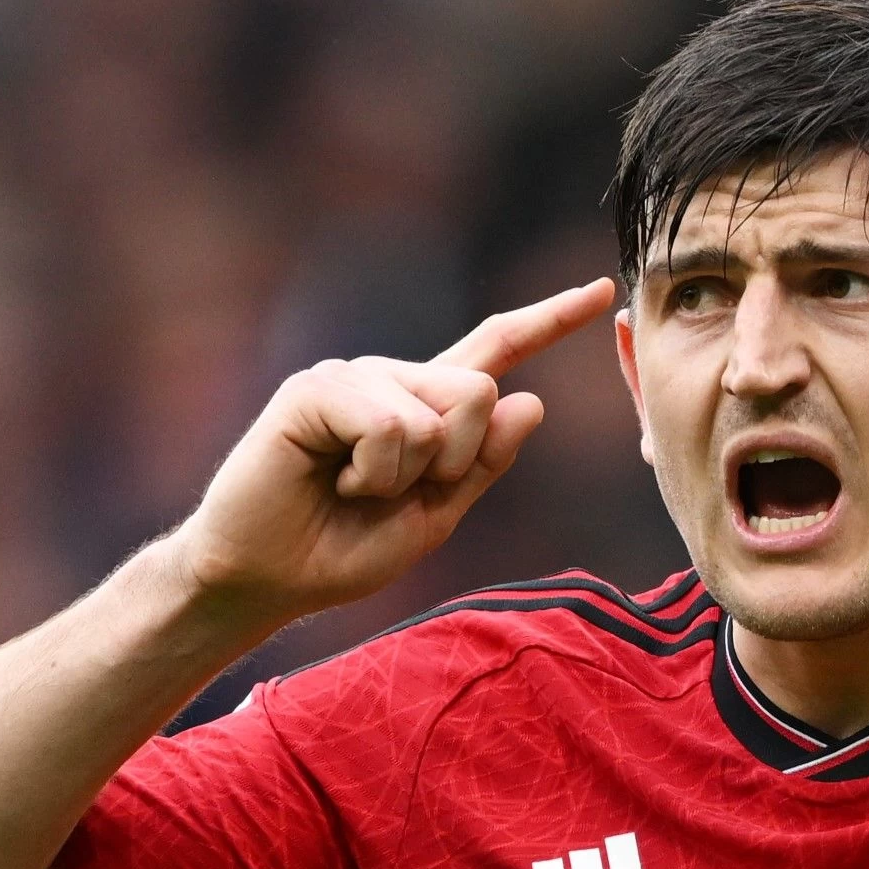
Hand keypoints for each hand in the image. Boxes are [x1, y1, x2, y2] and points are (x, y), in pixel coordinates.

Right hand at [165, 278, 615, 627]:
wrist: (270, 578)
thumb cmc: (343, 550)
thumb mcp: (435, 518)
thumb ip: (483, 465)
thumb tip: (529, 400)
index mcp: (428, 408)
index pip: (496, 350)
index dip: (549, 321)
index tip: (599, 290)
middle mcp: (395, 380)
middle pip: (481, 391)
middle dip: (457, 462)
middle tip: (394, 494)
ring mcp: (355, 377)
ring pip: (440, 413)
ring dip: (405, 477)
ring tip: (352, 489)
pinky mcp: (316, 388)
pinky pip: (392, 425)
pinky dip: (373, 473)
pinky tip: (331, 479)